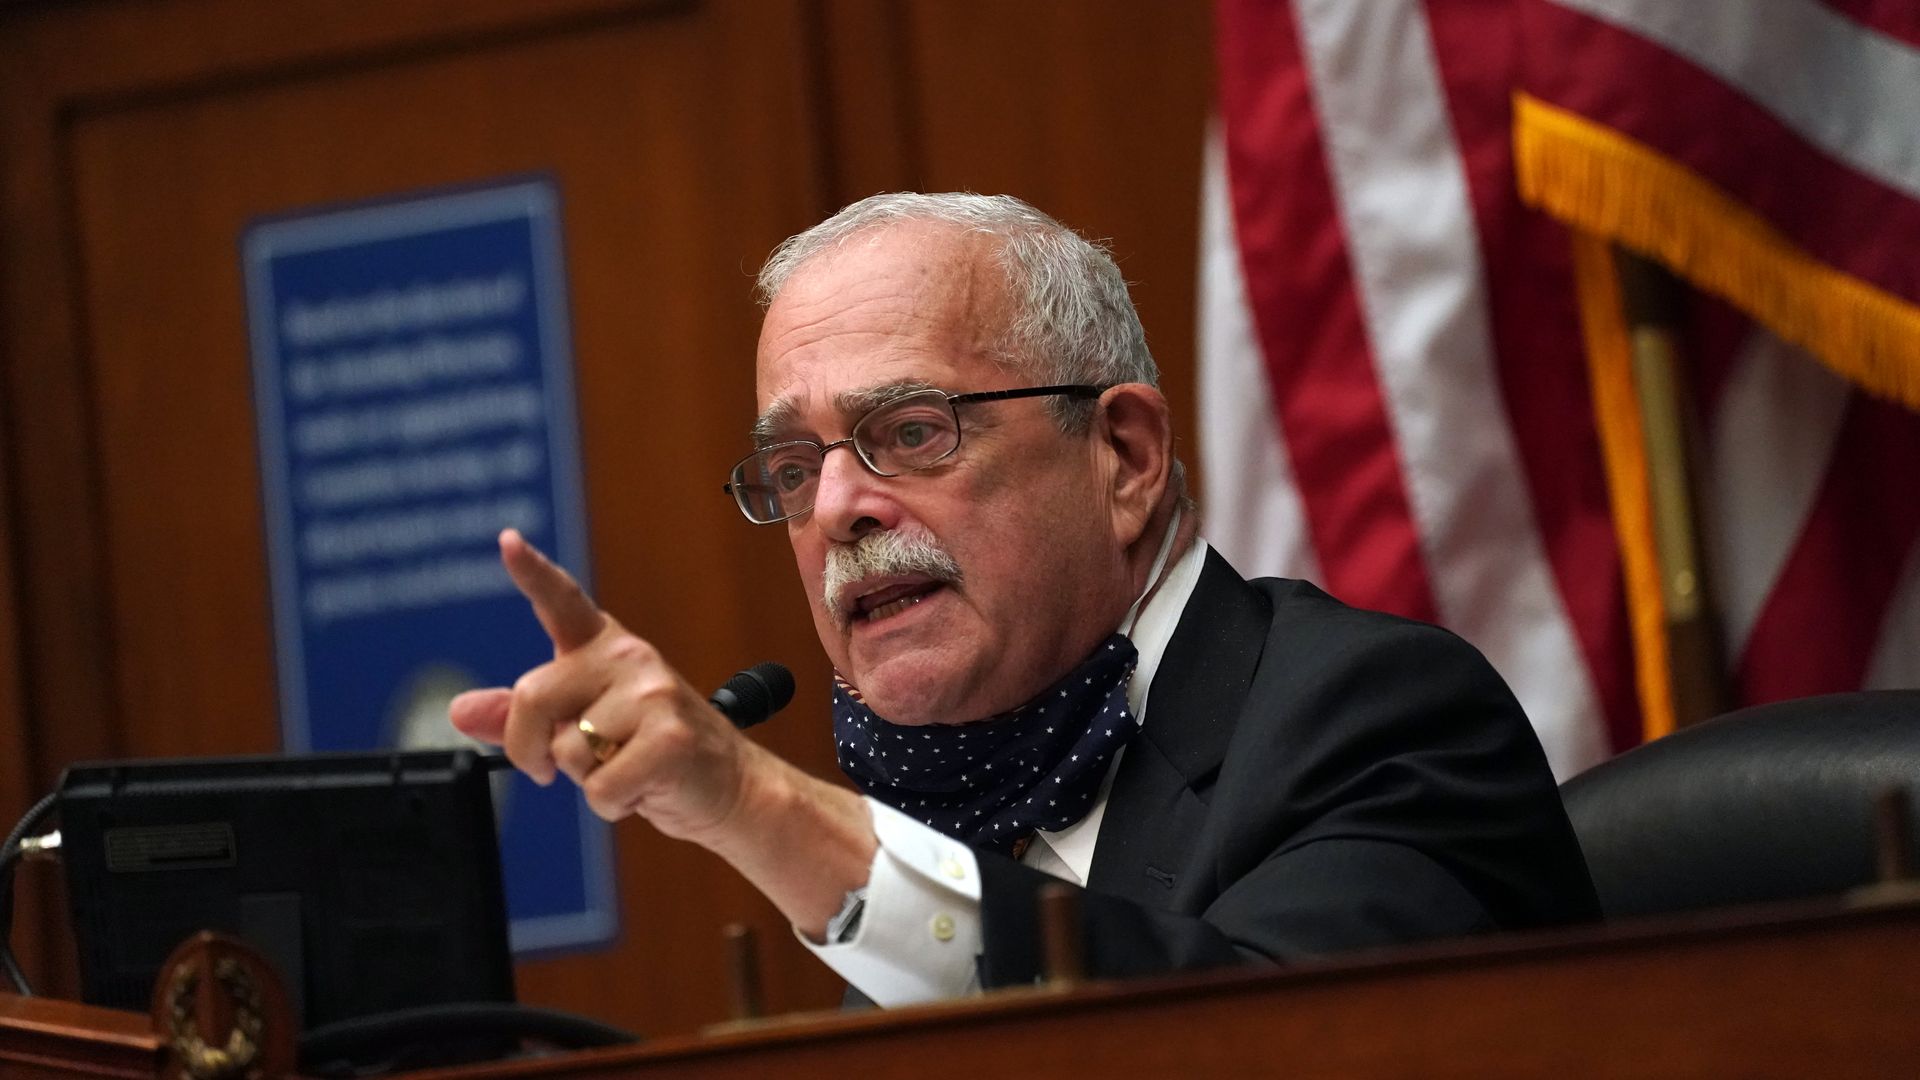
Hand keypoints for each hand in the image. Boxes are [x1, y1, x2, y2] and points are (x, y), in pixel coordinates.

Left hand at [448, 529, 750, 840]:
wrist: (728, 785)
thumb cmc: (648, 753)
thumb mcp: (580, 728)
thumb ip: (520, 717)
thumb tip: (459, 710)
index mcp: (604, 647)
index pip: (562, 600)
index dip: (530, 570)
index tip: (506, 541)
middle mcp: (629, 657)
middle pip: (533, 698)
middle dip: (530, 749)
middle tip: (554, 770)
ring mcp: (654, 693)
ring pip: (568, 751)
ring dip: (586, 781)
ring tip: (627, 770)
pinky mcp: (670, 738)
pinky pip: (600, 787)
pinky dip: (612, 804)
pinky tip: (643, 789)